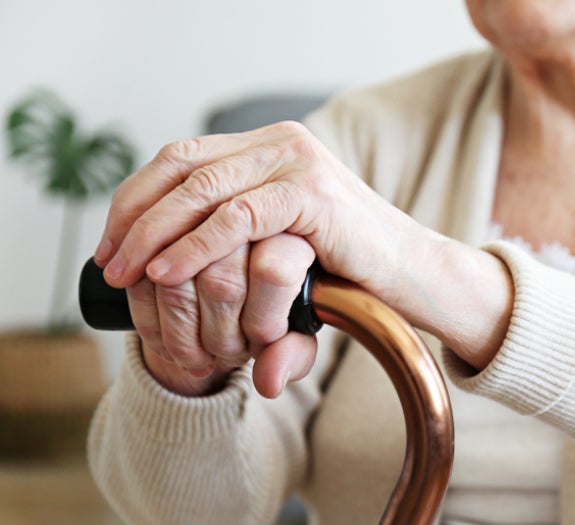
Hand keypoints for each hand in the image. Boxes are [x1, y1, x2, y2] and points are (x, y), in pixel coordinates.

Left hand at [96, 120, 513, 371]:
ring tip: (127, 272)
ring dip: (153, 232)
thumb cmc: (346, 266)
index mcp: (269, 145)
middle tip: (108, 262)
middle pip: (181, 165)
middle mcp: (281, 141)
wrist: (409, 276)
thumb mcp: (276, 244)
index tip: (111, 243)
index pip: (181, 157)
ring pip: (202, 187)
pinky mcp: (312, 193)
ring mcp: (298, 161)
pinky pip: (238, 216)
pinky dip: (195, 245)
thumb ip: (229, 234)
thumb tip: (163, 257)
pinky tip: (168, 270)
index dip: (136, 197)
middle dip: (133, 215)